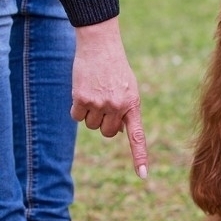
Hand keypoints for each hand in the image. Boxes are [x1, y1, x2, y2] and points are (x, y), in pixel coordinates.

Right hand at [71, 17, 147, 177]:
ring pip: (91, 126)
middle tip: (105, 104)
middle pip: (107, 133)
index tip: (143, 175)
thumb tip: (117, 133)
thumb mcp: (130, 90)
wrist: (100, 45)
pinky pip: (76, 117)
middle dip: (105, 124)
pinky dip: (77, 108)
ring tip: (96, 93)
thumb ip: (127, 111)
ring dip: (90, 114)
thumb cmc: (117, 70)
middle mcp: (117, 107)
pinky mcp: (81, 98)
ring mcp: (99, 103)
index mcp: (133, 106)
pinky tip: (83, 92)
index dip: (139, 157)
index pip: (137, 137)